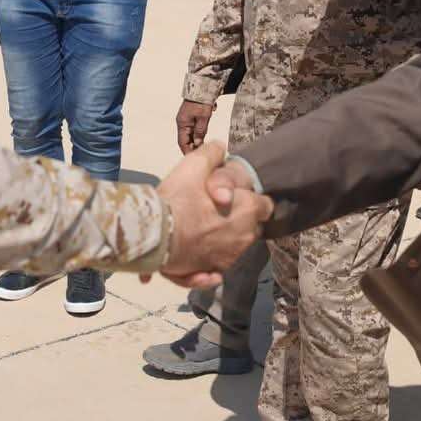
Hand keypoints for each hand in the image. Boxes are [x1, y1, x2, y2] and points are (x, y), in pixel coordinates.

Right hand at [154, 140, 269, 288]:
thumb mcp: (194, 164)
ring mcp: (231, 257)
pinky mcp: (214, 272)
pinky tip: (199, 256)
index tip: (233, 196)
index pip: (266, 205)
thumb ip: (212, 153)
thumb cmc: (177, 198)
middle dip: (239, 219)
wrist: (154, 234)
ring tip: (201, 230)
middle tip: (214, 210)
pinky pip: (219, 267)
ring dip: (225, 239)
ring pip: (236, 246)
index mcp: (248, 209)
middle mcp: (245, 236)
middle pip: (251, 227)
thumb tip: (220, 148)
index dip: (250, 199)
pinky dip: (212, 263)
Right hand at [176, 98, 215, 153]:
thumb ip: (200, 131)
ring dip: (196, 142)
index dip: (188, 151)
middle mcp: (182, 123)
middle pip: (185, 140)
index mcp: (182, 123)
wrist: (202, 88)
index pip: (182, 142)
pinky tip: (204, 139)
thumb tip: (198, 144)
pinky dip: (198, 136)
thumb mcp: (203, 117)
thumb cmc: (201, 100)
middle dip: (192, 148)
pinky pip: (193, 130)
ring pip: (190, 136)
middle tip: (201, 155)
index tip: (195, 158)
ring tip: (203, 149)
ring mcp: (186, 121)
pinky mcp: (191, 118)